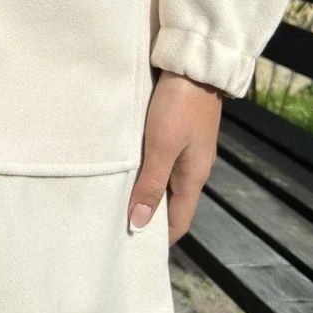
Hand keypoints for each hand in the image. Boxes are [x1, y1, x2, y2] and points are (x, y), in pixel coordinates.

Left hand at [127, 68, 221, 246]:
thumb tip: (139, 223)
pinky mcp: (180, 133)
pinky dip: (147, 172)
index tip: (134, 247)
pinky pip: (163, 163)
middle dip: (150, 217)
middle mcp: (194, 169)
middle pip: (173, 205)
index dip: (160, 238)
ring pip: (166, 183)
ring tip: (117, 200)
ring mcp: (188, 151)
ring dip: (146, 193)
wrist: (194, 65)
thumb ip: (151, 184)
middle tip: (118, 224)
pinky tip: (128, 169)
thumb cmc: (178, 107)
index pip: (179, 222)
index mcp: (193, 178)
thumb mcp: (161, 147)